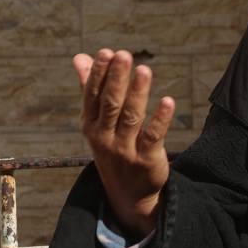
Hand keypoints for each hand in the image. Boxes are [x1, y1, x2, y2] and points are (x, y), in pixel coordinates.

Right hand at [74, 49, 173, 238]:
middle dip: (116, 79)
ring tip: (144, 69)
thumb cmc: (112, 148)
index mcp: (91, 125)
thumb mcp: (97, 122)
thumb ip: (90, 88)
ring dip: (137, 93)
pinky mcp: (146, 160)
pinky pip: (153, 137)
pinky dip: (160, 119)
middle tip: (124, 55)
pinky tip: (167, 100)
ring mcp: (125, 150)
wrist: (127, 195)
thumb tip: (79, 57)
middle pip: (110, 104)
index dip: (100, 74)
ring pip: (131, 118)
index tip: (107, 52)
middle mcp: (104, 137)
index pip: (93, 96)